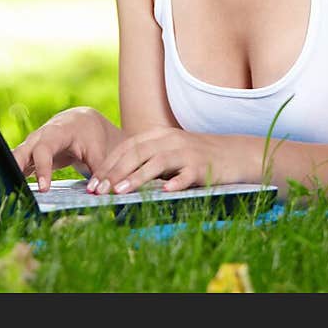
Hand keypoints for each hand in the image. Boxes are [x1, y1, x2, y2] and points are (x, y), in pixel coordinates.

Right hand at [12, 107, 121, 191]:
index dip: (42, 167)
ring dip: (10, 175)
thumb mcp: (98, 151)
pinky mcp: (29, 157)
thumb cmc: (90, 136)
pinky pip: (18, 167)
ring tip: (7, 198)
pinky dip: (14, 178)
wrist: (81, 122)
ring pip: (15, 159)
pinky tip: (12, 196)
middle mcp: (39, 137)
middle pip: (22, 151)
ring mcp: (31, 146)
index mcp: (56, 132)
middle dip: (15, 168)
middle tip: (13, 191)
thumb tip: (97, 193)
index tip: (43, 189)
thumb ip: (97, 171)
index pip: (45, 148)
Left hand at [88, 126, 238, 194]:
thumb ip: (148, 161)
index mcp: (159, 136)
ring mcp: (187, 152)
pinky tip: (165, 191)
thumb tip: (118, 180)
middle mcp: (170, 140)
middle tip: (98, 190)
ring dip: (137, 177)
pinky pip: (187, 174)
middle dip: (115, 172)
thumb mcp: (170, 154)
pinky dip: (176, 182)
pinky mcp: (203, 166)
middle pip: (137, 154)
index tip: (92, 182)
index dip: (108, 164)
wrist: (235, 154)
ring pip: (157, 162)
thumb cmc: (197, 158)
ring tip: (120, 191)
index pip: (127, 148)